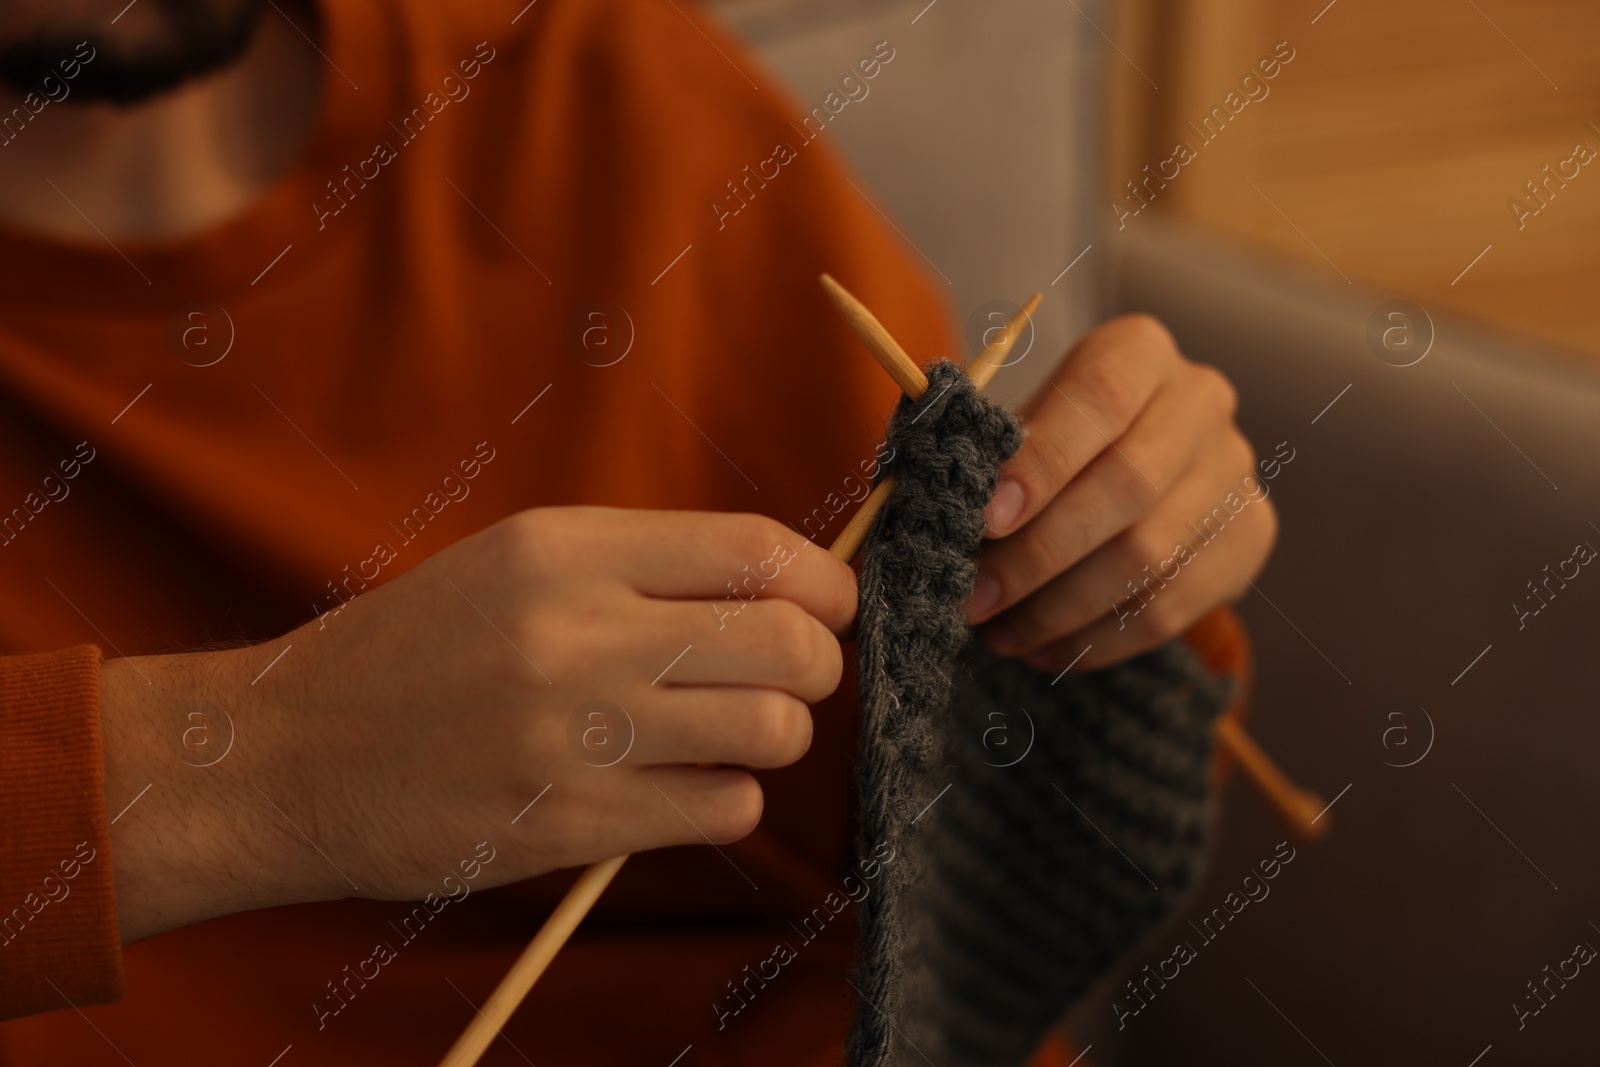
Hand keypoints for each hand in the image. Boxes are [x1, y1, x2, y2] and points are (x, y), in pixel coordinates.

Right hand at [100, 508, 855, 940]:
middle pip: (790, 643)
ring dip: (774, 734)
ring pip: (774, 730)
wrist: (288, 757)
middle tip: (790, 674)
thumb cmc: (413, 651)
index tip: (828, 604)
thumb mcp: (516, 562)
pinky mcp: (574, 825)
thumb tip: (783, 581)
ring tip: (727, 731)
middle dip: (818, 661)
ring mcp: (578, 734)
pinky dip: (725, 797)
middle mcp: (579, 632)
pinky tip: (680, 784)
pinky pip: (724, 808)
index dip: (824, 582)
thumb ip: (642, 564)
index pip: (759, 549)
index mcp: (566, 548)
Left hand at [960, 314, 1276, 670]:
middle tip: (976, 597)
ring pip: (1150, 556)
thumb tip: (942, 511)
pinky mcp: (1250, 536)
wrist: (1147, 462)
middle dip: (1039, 553)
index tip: (985, 520)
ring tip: (998, 634)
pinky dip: (1099, 640)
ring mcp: (1234, 470)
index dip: (1041, 464)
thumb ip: (989, 455)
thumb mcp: (1020, 421)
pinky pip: (1173, 607)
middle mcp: (1200, 401)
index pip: (1098, 399)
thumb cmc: (1056, 439)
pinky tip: (1044, 650)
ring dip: (1061, 609)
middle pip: (1128, 485)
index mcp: (1139, 351)